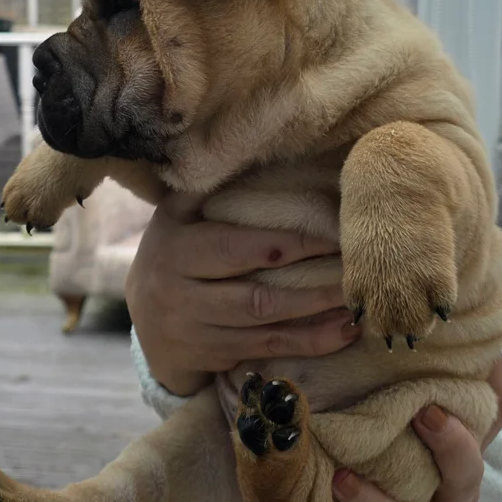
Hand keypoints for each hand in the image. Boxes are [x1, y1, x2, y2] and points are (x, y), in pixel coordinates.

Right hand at [125, 193, 360, 396]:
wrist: (143, 316)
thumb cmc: (176, 249)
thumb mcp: (177, 214)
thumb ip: (207, 186)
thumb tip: (251, 145)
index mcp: (175, 248)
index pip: (235, 248)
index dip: (287, 244)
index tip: (334, 235)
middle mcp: (179, 294)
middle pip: (255, 297)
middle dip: (311, 289)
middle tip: (356, 274)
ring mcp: (195, 331)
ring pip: (265, 328)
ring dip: (316, 319)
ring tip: (358, 306)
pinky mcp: (213, 357)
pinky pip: (268, 350)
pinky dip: (310, 344)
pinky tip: (344, 332)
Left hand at [331, 359, 501, 501]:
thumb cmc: (437, 498)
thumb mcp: (457, 461)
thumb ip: (475, 409)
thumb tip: (487, 348)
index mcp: (462, 484)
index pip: (473, 454)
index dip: (458, 431)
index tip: (431, 404)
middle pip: (460, 481)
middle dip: (447, 447)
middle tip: (420, 413)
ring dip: (372, 500)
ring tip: (342, 476)